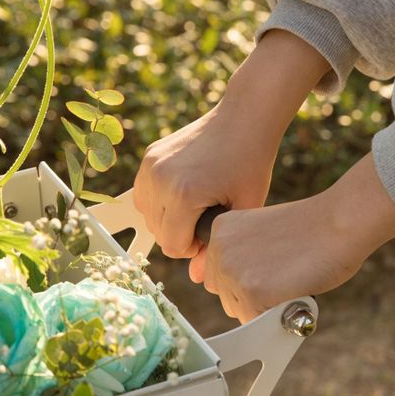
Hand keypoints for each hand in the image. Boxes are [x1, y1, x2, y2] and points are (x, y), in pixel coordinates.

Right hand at [133, 106, 275, 258]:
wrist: (243, 118)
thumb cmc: (250, 162)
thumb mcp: (242, 208)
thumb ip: (218, 245)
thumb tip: (198, 278)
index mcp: (183, 195)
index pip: (172, 246)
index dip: (193, 247)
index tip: (211, 229)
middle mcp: (160, 179)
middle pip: (158, 232)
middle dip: (180, 232)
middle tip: (207, 215)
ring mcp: (150, 165)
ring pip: (147, 214)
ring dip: (167, 217)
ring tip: (195, 204)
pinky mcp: (149, 155)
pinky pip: (144, 193)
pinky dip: (159, 199)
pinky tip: (184, 190)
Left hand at [198, 154, 394, 322]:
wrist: (338, 222)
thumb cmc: (311, 228)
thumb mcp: (260, 232)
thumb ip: (242, 254)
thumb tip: (237, 287)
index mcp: (221, 229)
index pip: (217, 271)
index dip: (244, 278)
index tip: (267, 271)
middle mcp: (219, 249)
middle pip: (223, 293)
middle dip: (248, 294)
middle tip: (280, 278)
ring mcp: (232, 271)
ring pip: (237, 309)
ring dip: (260, 306)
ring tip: (287, 283)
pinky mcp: (251, 292)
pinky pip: (255, 322)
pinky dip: (274, 317)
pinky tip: (291, 293)